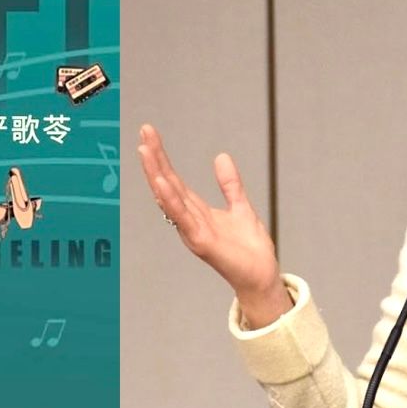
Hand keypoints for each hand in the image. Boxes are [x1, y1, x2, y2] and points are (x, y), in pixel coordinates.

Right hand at [137, 124, 290, 326]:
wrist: (262, 276)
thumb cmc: (249, 249)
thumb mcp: (240, 207)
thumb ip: (229, 184)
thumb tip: (221, 157)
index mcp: (196, 210)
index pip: (173, 178)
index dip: (162, 156)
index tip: (150, 134)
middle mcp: (189, 219)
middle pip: (166, 183)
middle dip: (154, 158)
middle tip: (144, 131)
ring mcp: (192, 231)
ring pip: (169, 197)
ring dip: (156, 173)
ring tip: (145, 150)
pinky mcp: (201, 242)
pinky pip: (182, 219)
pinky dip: (170, 201)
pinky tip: (160, 183)